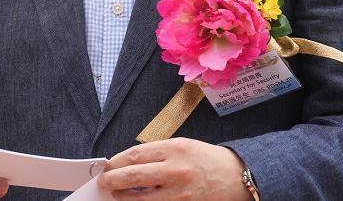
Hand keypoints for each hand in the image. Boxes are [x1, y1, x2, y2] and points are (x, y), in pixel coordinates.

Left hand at [98, 138, 250, 200]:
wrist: (237, 177)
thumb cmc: (207, 160)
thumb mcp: (182, 146)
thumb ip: (157, 153)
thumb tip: (129, 162)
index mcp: (174, 149)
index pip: (134, 155)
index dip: (116, 162)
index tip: (108, 166)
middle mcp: (175, 171)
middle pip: (133, 176)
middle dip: (113, 180)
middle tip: (105, 182)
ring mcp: (179, 194)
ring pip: (141, 199)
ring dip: (124, 198)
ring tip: (116, 195)